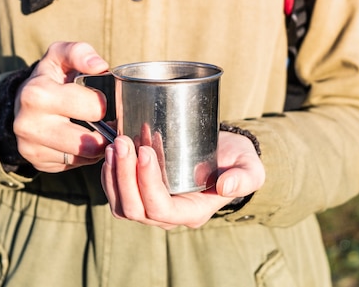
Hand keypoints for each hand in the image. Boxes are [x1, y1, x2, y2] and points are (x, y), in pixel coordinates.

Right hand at [13, 41, 109, 172]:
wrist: (21, 100)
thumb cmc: (50, 77)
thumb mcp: (60, 55)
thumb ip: (80, 53)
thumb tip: (99, 66)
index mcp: (37, 94)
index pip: (92, 108)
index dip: (103, 104)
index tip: (100, 100)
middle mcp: (29, 124)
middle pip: (88, 142)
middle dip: (104, 132)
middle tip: (108, 122)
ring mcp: (30, 148)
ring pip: (83, 158)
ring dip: (97, 147)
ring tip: (98, 131)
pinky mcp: (37, 163)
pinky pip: (73, 165)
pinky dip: (83, 156)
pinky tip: (81, 141)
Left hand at [101, 131, 264, 229]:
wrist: (223, 155)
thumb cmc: (235, 161)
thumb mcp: (249, 167)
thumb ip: (245, 177)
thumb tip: (226, 187)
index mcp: (192, 212)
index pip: (161, 209)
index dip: (147, 183)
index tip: (145, 150)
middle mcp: (168, 216)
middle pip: (134, 208)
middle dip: (124, 175)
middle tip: (123, 143)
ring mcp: (151, 207)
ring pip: (121, 204)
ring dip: (112, 175)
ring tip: (114, 145)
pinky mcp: (140, 194)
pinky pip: (116, 194)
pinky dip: (109, 174)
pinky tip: (110, 150)